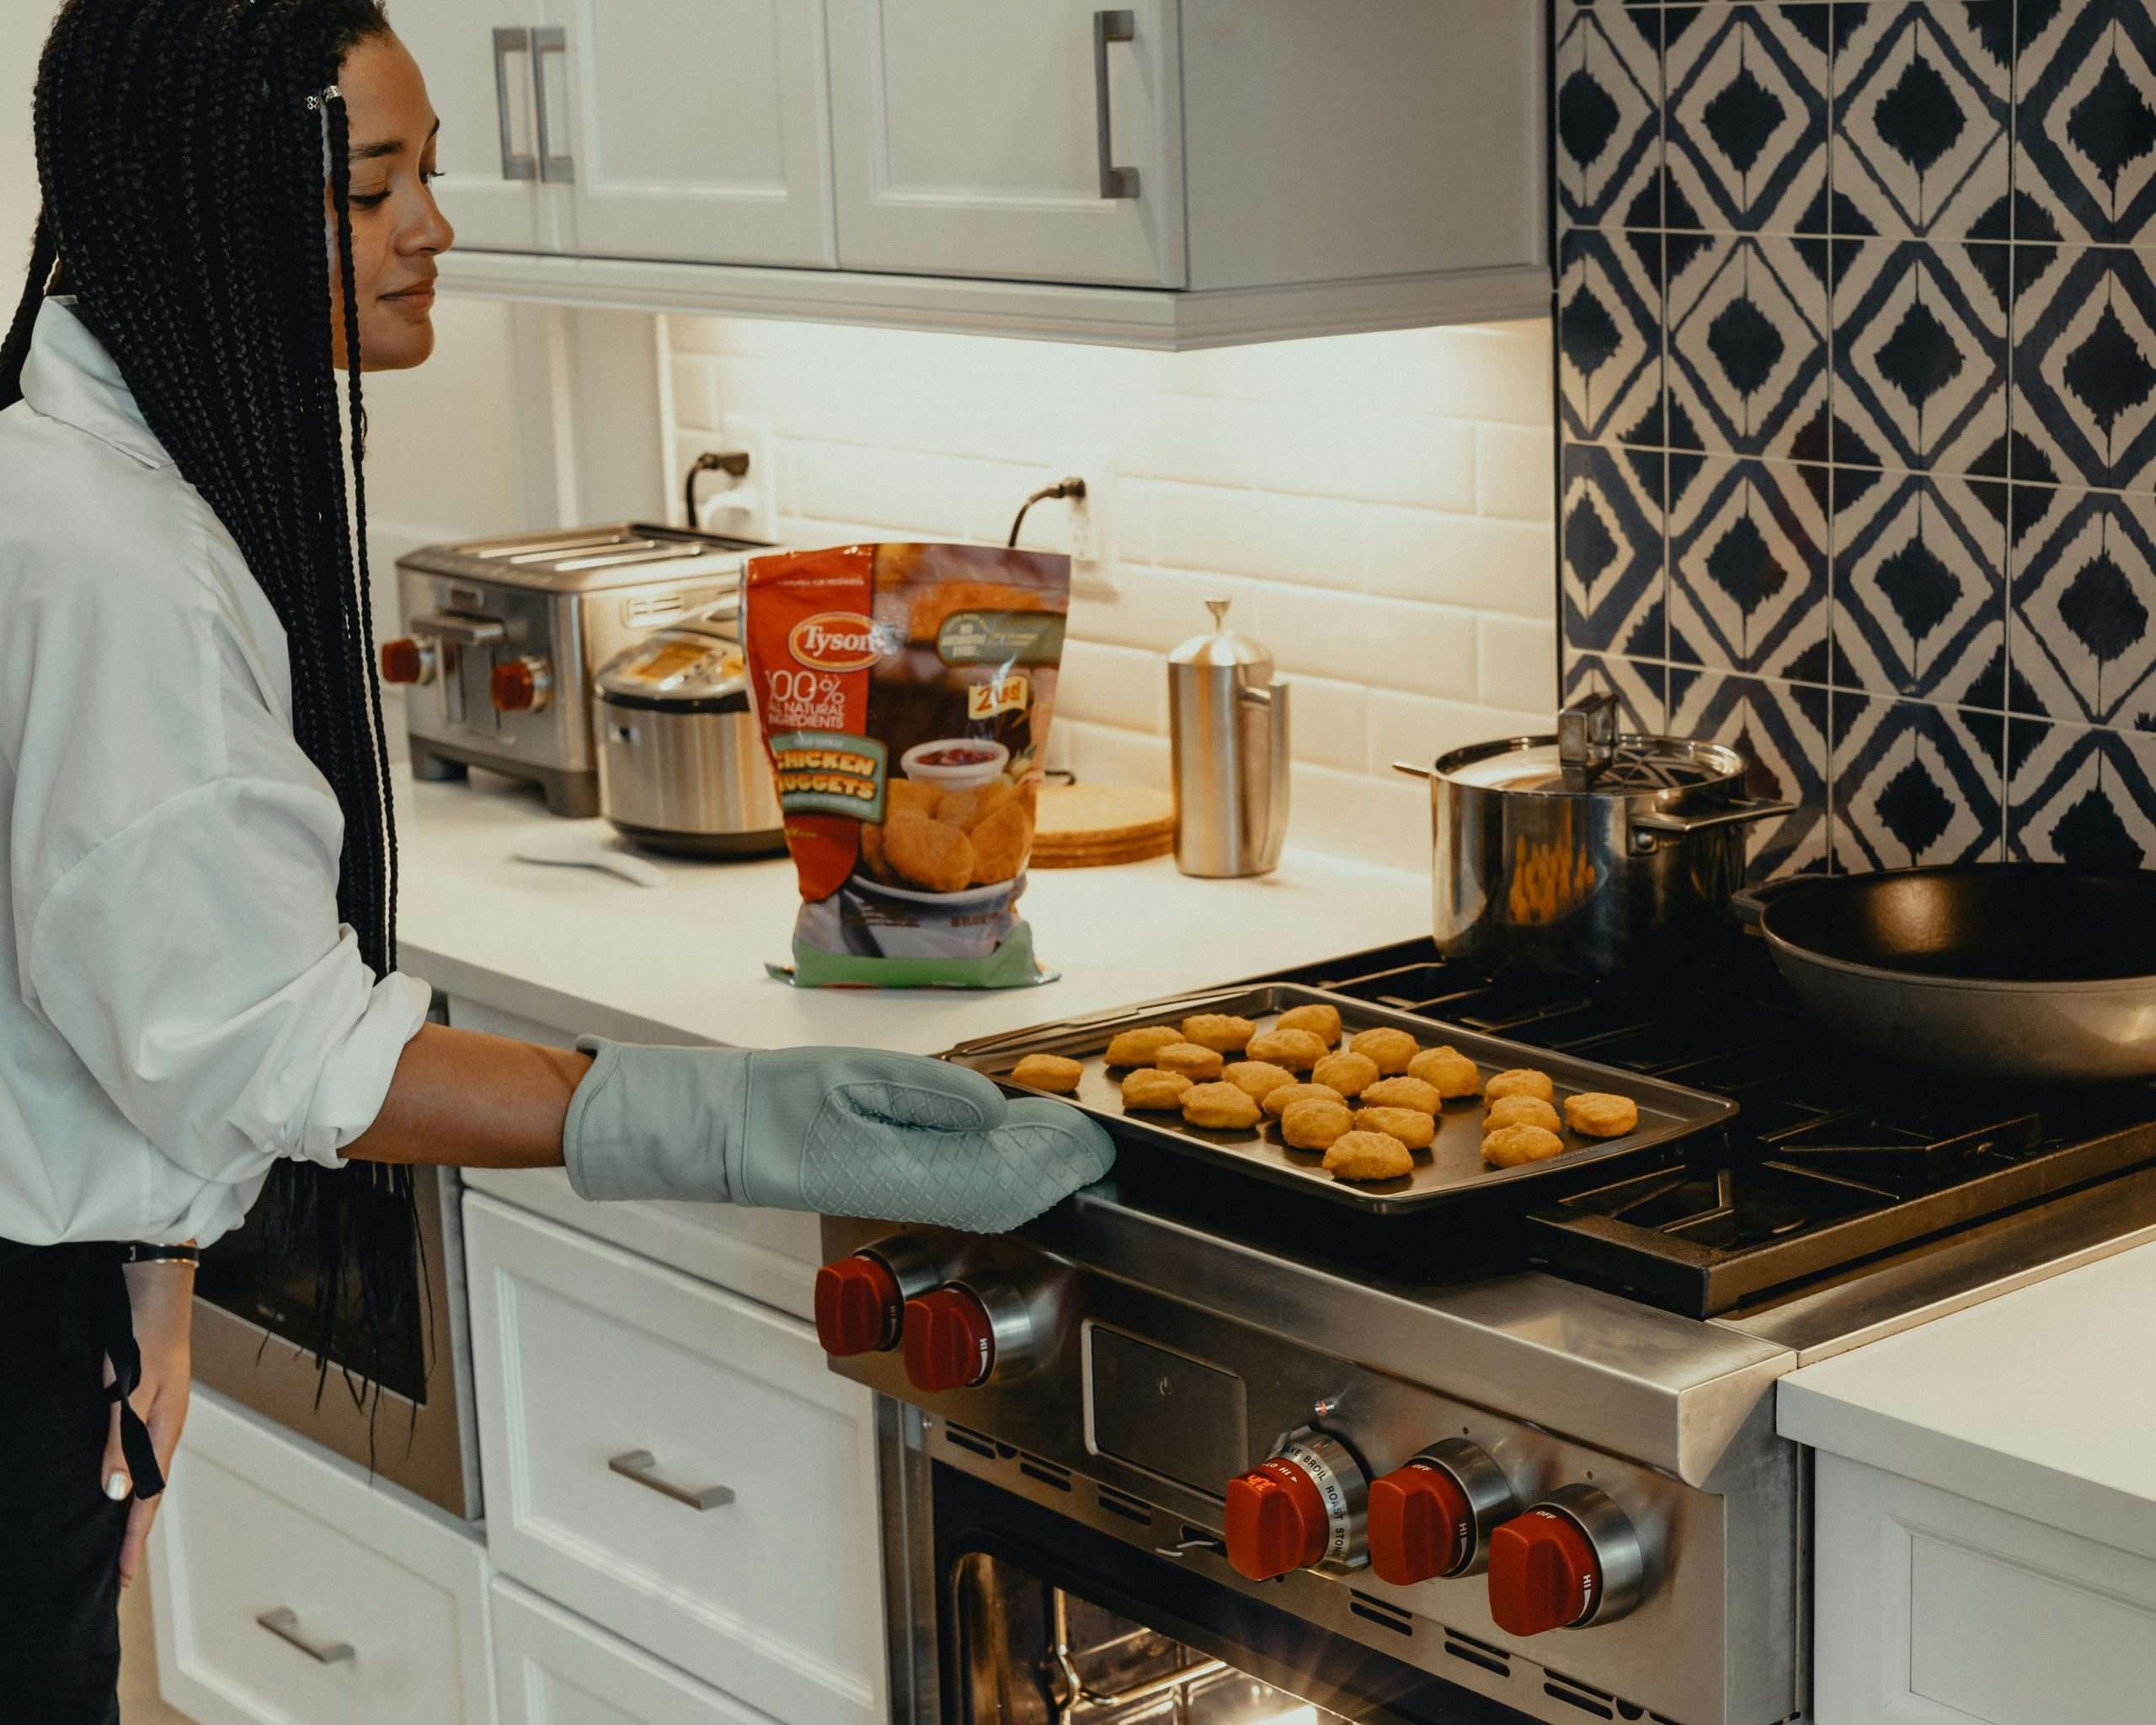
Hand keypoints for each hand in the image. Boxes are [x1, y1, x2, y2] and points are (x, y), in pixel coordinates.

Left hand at [101, 1259, 194, 1587]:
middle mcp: (163, 1424)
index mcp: (166, 1428)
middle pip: (149, 1488)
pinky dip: (122, 1471)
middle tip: (114, 1568)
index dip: (132, 1539)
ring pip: (141, 1468)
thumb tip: (116, 1496)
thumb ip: (122, 1442)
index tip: (118, 1579)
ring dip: (128, 1503)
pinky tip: (108, 1476)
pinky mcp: (139, 1393)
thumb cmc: (144, 1333)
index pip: (149, 1497)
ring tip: (109, 1533)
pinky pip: (132, 1446)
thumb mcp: (130, 1390)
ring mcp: (153, 1408)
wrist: (153, 1282)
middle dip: (133, 1530)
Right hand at [564, 1042, 1116, 1231]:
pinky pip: (960, 1184)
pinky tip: (1006, 1143)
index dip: (1059, 1163)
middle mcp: (914, 1194)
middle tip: (1095, 1144)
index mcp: (910, 1173)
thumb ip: (931, 1095)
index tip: (1095, 1142)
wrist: (722, 1131)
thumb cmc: (777, 1102)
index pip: (1008, 1179)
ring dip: (1029, 1171)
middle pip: (1008, 1193)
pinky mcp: (890, 1184)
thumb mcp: (856, 1078)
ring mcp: (902, 1193)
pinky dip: (995, 1167)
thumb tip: (996, 1109)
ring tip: (1064, 1141)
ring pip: (987, 1192)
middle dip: (1055, 1170)